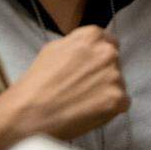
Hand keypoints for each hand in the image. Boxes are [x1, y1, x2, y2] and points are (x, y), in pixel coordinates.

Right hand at [0, 26, 128, 149]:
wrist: (28, 113)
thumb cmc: (36, 83)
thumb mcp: (53, 49)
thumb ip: (78, 44)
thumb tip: (89, 48)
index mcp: (92, 36)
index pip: (108, 42)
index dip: (98, 57)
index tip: (91, 68)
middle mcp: (107, 53)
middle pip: (114, 63)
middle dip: (102, 73)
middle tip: (83, 87)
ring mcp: (115, 76)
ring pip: (118, 83)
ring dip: (106, 91)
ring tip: (82, 101)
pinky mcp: (118, 99)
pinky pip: (122, 102)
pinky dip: (109, 108)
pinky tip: (90, 110)